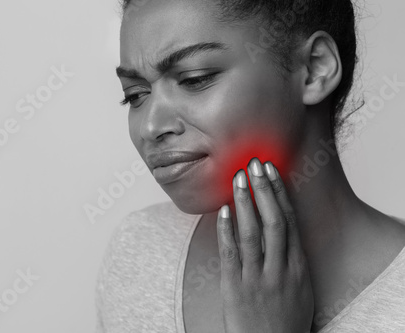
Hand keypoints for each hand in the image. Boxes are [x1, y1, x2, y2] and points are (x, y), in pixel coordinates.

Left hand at [216, 158, 313, 332]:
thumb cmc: (286, 319)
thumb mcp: (301, 288)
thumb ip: (293, 259)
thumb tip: (283, 229)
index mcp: (298, 267)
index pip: (288, 221)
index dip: (279, 194)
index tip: (271, 171)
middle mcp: (280, 269)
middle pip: (273, 221)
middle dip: (263, 190)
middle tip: (254, 164)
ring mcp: (257, 278)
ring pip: (252, 233)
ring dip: (245, 202)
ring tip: (238, 178)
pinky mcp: (235, 287)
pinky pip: (230, 253)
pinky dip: (227, 230)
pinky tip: (223, 210)